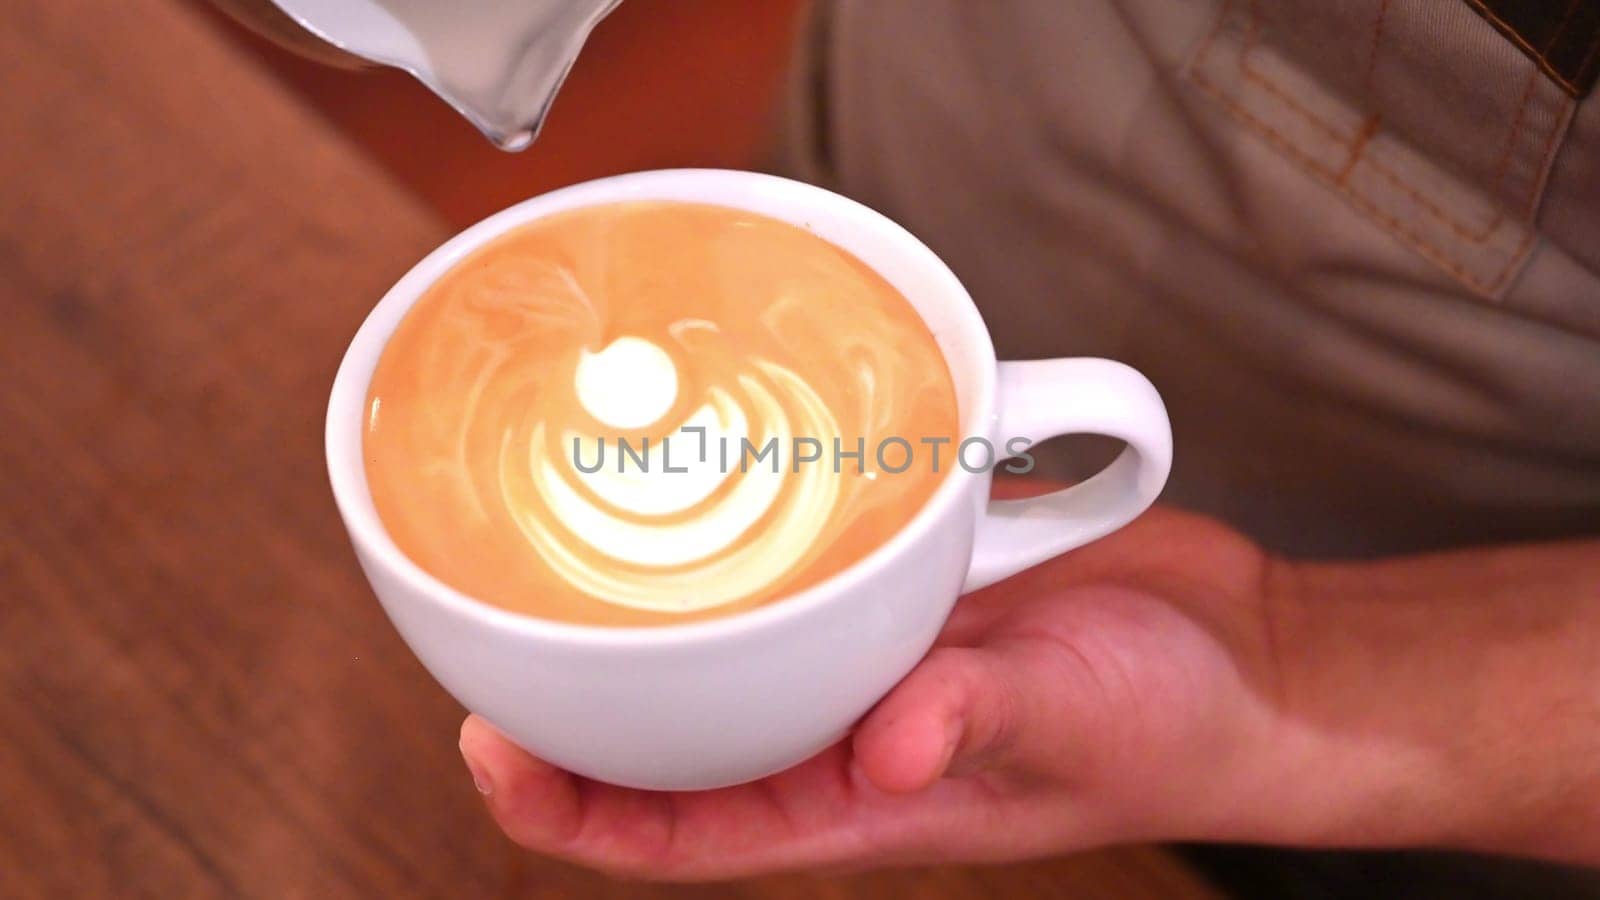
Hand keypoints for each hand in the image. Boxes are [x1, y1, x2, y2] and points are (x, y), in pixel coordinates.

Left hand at [458, 501, 1298, 879]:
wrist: (1244, 656)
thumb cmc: (1169, 723)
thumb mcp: (1072, 722)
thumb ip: (978, 724)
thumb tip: (891, 749)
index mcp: (859, 798)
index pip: (683, 833)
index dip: (576, 814)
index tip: (491, 756)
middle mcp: (845, 726)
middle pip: (674, 735)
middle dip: (573, 708)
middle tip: (487, 629)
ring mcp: (872, 648)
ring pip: (732, 645)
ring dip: (653, 619)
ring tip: (563, 553)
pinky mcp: (909, 576)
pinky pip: (812, 563)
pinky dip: (759, 535)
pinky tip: (721, 478)